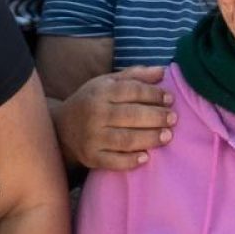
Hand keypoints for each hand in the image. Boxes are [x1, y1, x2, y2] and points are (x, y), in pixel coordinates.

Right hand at [59, 66, 175, 171]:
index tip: (170, 99)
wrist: (61, 128)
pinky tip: (146, 157)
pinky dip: (131, 161)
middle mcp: (95, 113)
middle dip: (156, 117)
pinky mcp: (91, 157)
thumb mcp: (107, 83)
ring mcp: (92, 137)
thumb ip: (134, 76)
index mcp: (101, 92)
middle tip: (173, 119)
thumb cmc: (91, 102)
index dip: (154, 94)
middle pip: (132, 116)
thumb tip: (162, 71)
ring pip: (126, 139)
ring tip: (167, 136)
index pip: (132, 91)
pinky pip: (114, 161)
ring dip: (150, 138)